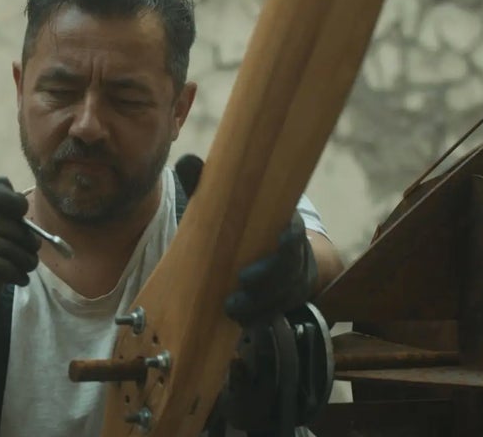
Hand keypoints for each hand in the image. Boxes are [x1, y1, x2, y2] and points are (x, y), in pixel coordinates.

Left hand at [174, 155, 316, 327]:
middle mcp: (293, 257)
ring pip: (282, 298)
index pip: (296, 233)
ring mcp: (290, 283)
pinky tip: (236, 322)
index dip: (292, 237)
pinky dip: (256, 319)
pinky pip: (274, 315)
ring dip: (259, 305)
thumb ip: (207, 184)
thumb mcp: (227, 204)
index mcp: (284, 228)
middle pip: (290, 271)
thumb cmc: (243, 224)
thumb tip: (187, 161)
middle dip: (269, 278)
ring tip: (232, 308)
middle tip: (243, 281)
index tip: (281, 236)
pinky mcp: (281, 304)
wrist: (268, 252)